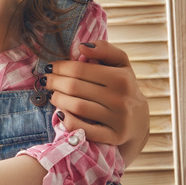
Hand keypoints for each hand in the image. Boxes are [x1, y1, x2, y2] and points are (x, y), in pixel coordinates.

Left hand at [46, 41, 149, 158]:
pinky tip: (61, 113)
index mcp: (121, 78)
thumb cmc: (123, 86)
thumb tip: (82, 46)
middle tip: (47, 81)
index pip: (79, 69)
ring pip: (76, 107)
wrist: (138, 120)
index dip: (60, 67)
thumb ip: (104, 49)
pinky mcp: (113, 137)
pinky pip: (83, 129)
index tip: (50, 67)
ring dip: (57, 100)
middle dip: (54, 82)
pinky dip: (67, 120)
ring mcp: (118, 120)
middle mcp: (121, 99)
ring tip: (53, 95)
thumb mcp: (120, 64)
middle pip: (74, 87)